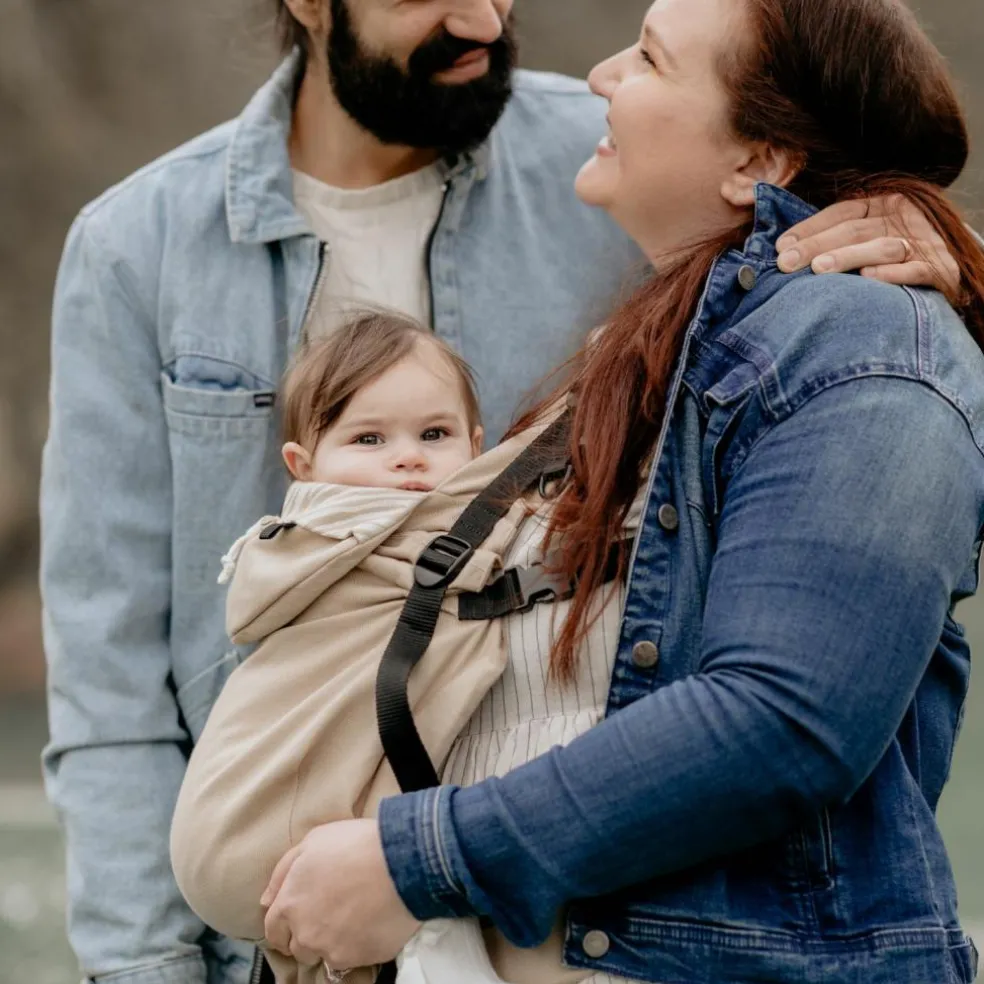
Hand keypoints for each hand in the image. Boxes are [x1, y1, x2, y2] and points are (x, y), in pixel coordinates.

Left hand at [261, 819, 420, 969]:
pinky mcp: (358, 958)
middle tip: (330, 914)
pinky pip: (350, 959)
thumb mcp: (313, 841)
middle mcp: (306, 932)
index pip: (273, 930)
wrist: (402, 861)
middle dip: (307, 934)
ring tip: (351, 919)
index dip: (284, 925)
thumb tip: (266, 899)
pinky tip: (369, 922)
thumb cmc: (358, 844)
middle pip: (297, 947)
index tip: (298, 918)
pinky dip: (356, 945)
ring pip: (322, 956)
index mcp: (290, 903)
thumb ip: (283, 872)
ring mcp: (332, 949)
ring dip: (330, 942)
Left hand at [776, 194, 959, 293]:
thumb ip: (835, 237)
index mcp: (884, 204)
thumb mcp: (870, 235)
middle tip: (787, 263)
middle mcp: (903, 218)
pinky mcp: (942, 268)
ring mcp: (923, 242)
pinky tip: (868, 277)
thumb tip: (784, 250)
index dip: (810, 228)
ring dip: (848, 257)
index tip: (780, 247)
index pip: (842, 212)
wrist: (950, 267)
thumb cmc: (896, 254)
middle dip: (817, 246)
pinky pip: (915, 270)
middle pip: (854, 230)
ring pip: (882, 247)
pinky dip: (892, 273)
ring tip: (819, 269)